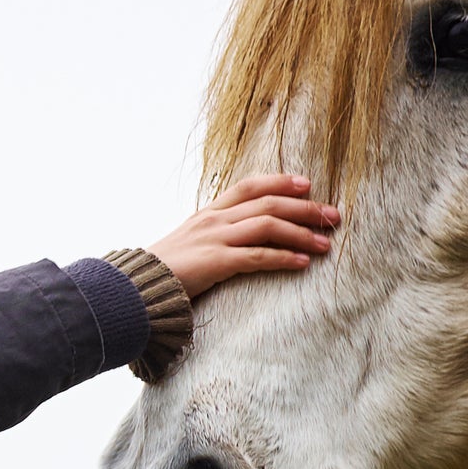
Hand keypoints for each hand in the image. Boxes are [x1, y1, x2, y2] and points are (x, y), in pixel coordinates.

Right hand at [148, 174, 338, 297]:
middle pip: (268, 203)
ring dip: (301, 233)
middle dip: (305, 208)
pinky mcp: (215, 262)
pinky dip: (283, 257)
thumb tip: (239, 239)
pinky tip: (302, 262)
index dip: (280, 181)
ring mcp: (214, 239)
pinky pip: (257, 256)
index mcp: (208, 213)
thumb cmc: (162, 271)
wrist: (134, 287)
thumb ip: (213, 236)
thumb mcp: (188, 243)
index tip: (307, 184)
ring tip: (325, 243)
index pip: (249, 186)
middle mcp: (214, 220)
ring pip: (267, 225)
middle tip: (333, 216)